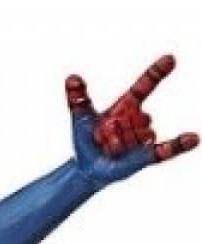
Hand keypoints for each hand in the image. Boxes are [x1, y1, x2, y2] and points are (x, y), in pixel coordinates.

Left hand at [66, 54, 197, 186]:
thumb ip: (78, 98)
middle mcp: (138, 118)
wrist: (87, 167)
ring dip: (120, 143)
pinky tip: (194, 139)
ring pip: (139, 134)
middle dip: (113, 129)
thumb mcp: (81, 118)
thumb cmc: (86, 141)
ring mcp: (144, 136)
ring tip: (109, 149)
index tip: (170, 59)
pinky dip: (179, 145)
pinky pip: (166, 149)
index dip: (156, 72)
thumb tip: (71, 78)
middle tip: (100, 138)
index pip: (144, 85)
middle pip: (133, 117)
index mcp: (127, 105)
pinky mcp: (147, 155)